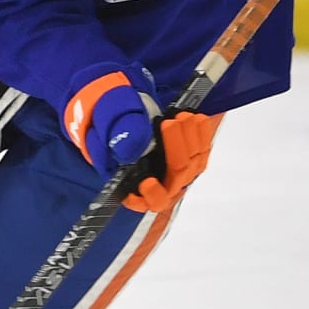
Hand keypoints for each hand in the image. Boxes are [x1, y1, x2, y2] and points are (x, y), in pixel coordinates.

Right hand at [64, 69, 220, 213]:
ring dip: (190, 139)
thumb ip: (117, 134)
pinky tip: (196, 117)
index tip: (146, 182)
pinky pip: (202, 151)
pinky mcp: (190, 156)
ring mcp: (177, 170)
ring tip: (181, 116)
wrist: (120, 108)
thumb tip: (130, 147)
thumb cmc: (108, 119)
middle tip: (168, 124)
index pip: (147, 201)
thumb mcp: (105, 122)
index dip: (151, 195)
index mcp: (132, 184)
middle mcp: (159, 182)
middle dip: (174, 150)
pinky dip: (201, 134)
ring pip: (192, 164)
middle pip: (174, 177)